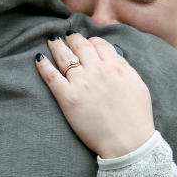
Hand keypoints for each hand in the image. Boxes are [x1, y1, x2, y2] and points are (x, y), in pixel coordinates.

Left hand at [36, 32, 154, 158]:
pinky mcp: (67, 97)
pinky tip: (39, 58)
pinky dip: (43, 65)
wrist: (127, 141)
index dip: (92, 41)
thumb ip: (125, 68)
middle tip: (67, 36)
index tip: (88, 42)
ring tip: (52, 40)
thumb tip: (115, 58)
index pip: (99, 44)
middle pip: (80, 46)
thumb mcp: (138, 85)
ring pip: (64, 57)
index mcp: (115, 66)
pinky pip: (51, 76)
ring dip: (57, 46)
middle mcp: (96, 70)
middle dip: (73, 38)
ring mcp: (80, 83)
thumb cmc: (136, 117)